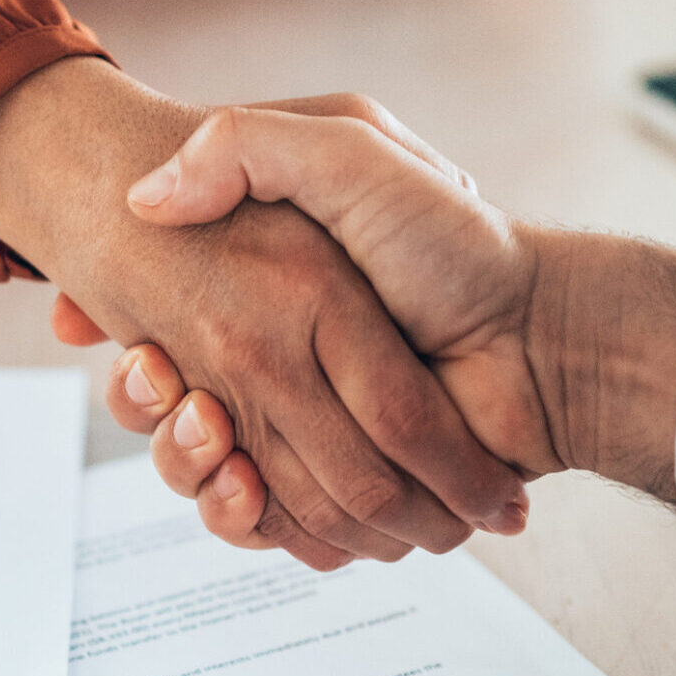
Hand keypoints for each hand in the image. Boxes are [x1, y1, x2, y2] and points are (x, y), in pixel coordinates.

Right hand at [95, 102, 675, 552]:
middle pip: (171, 420)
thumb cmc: (455, 242)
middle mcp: (280, 375)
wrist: (543, 340)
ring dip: (189, 468)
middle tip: (167, 384)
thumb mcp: (348, 149)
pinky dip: (249, 522)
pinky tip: (245, 489)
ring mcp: (310, 441)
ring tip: (211, 433)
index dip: (131, 356)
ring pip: (206, 481)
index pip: (161, 347)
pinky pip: (269, 528)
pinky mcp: (342, 500)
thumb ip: (246, 146)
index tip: (135, 349)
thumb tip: (146, 197)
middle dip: (151, 412)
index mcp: (270, 305)